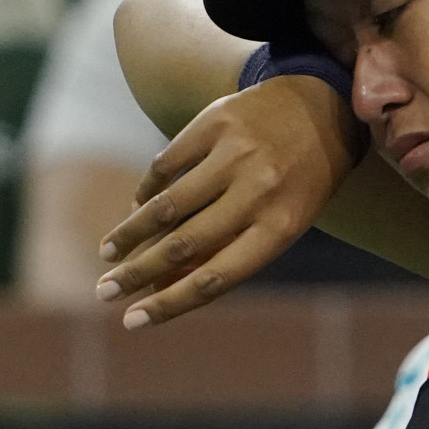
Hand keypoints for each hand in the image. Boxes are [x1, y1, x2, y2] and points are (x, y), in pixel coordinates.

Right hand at [96, 74, 364, 327]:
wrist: (324, 106)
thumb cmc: (299, 183)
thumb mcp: (281, 223)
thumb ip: (227, 254)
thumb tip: (160, 291)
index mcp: (281, 226)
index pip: (216, 278)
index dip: (170, 304)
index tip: (131, 321)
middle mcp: (259, 190)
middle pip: (184, 244)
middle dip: (137, 272)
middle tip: (105, 291)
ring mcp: (236, 153)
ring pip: (166, 204)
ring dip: (130, 234)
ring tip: (108, 253)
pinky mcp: (215, 122)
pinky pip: (166, 164)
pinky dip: (145, 191)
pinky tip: (134, 209)